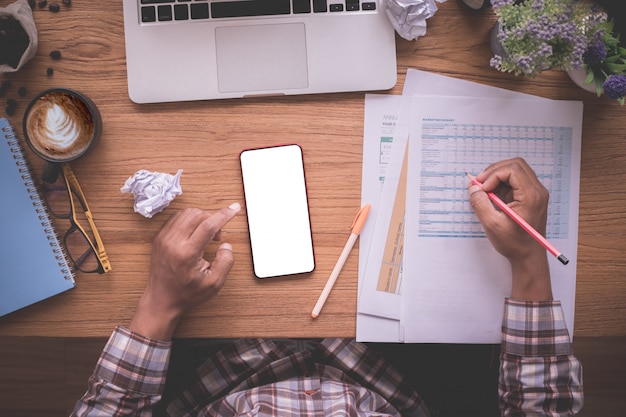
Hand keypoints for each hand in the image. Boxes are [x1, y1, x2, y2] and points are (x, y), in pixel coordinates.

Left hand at [129, 203, 240, 339]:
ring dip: (201, 218)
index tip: (235, 208)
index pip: (208, 225)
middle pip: (198, 215)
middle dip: (213, 219)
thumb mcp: (214, 284)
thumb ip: (225, 262)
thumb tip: (226, 245)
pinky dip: (190, 220)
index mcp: (187, 254)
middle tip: (217, 236)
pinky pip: (177, 218)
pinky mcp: (159, 237)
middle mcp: (173, 242)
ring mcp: (164, 238)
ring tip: (205, 235)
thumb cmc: (187, 293)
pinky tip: (194, 233)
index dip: (224, 214)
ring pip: (187, 213)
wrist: (162, 299)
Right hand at [468, 158, 551, 300]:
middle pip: (516, 165)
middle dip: (494, 171)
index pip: (513, 169)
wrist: (528, 256)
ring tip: (485, 191)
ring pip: (515, 171)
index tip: (483, 188)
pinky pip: (514, 181)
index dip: (494, 175)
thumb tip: (473, 188)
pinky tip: (492, 196)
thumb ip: (480, 203)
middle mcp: (537, 191)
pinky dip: (501, 184)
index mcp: (531, 196)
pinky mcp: (530, 197)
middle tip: (480, 184)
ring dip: (497, 177)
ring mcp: (535, 193)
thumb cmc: (514, 244)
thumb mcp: (492, 224)